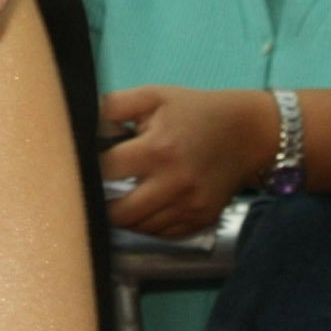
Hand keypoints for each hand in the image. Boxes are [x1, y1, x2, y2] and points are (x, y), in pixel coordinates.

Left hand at [99, 84, 278, 237]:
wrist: (250, 131)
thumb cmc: (195, 111)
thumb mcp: (152, 96)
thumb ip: (112, 107)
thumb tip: (80, 122)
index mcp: (158, 149)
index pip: (105, 171)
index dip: (88, 168)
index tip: (81, 165)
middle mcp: (175, 183)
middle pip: (119, 213)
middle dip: (100, 204)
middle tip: (93, 192)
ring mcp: (191, 206)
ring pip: (140, 228)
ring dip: (123, 217)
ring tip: (116, 198)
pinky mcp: (202, 219)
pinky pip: (163, 234)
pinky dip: (146, 225)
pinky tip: (141, 207)